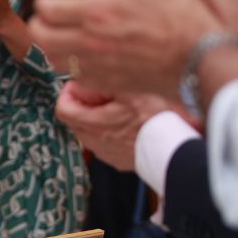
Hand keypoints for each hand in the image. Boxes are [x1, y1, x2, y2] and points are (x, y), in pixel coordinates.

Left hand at [29, 0, 221, 98]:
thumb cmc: (178, 15)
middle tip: (50, 19)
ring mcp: (95, 66)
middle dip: (40, 24)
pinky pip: (72, 76)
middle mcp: (89, 41)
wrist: (198, 59)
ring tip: (64, 36)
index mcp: (96, 12)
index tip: (53, 0)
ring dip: (52, 46)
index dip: (45, 1)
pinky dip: (70, 64)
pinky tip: (84, 54)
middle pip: (39, 36)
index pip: (45, 8)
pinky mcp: (104, 83)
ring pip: (51, 59)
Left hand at [54, 82, 169, 171]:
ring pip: (89, 131)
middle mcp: (94, 141)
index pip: (62, 109)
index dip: (68, 94)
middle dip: (83, 104)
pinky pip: (104, 142)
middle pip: (75, 120)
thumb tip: (85, 78)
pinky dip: (108, 131)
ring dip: (96, 118)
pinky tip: (127, 124)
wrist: (175, 149)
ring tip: (118, 107)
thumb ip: (104, 83)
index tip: (78, 85)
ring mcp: (105, 153)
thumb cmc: (156, 119)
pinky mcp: (117, 159)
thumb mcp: (132, 91)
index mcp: (93, 123)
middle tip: (102, 93)